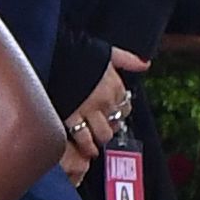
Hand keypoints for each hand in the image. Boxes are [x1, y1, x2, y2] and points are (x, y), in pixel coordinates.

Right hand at [58, 41, 147, 187]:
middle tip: (103, 129)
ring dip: (100, 139)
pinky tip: (87, 148)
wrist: (54, 52)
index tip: (113, 114)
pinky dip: (87, 147)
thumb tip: (145, 63)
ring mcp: (89, 110)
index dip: (120, 113)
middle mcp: (105, 99)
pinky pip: (84, 139)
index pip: (126, 107)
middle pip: (115, 124)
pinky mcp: (71, 117)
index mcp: (114, 84)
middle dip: (110, 128)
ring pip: (103, 134)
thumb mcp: (107, 52)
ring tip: (95, 140)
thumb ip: (128, 59)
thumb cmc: (79, 51)